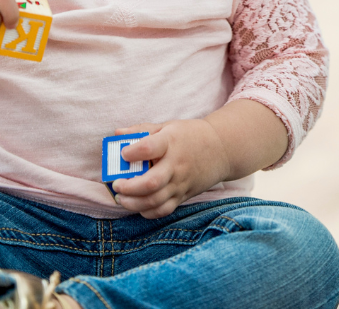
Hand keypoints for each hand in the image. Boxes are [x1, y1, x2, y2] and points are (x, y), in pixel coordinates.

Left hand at [110, 119, 229, 218]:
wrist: (222, 148)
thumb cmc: (190, 136)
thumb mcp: (168, 126)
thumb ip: (142, 130)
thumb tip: (116, 134)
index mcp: (171, 142)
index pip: (149, 148)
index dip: (132, 152)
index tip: (123, 154)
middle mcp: (176, 164)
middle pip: (151, 183)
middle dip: (128, 187)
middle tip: (117, 184)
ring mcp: (181, 182)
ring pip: (154, 201)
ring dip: (133, 203)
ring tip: (121, 197)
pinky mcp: (183, 195)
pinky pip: (163, 210)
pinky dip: (147, 212)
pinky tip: (138, 205)